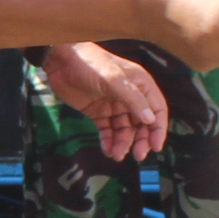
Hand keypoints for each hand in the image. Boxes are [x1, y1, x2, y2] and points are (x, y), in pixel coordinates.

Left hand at [40, 41, 169, 159]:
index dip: (158, 129)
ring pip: (124, 130)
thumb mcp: (113, 80)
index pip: (156, 110)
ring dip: (123, 143)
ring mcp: (114, 105)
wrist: (60, 61)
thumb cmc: (90, 64)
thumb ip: (132, 99)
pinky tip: (107, 150)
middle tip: (137, 155)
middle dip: (141, 140)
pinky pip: (107, 131)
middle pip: (142, 124)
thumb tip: (150, 119)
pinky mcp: (98, 112)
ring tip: (116, 155)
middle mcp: (130, 96)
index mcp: (140, 85)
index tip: (155, 146)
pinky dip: (108, 142)